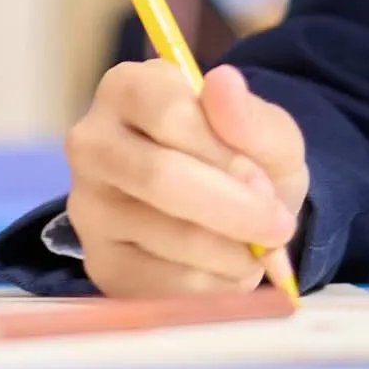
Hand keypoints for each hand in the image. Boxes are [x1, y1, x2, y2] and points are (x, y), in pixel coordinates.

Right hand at [63, 59, 305, 297]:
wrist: (233, 214)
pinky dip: (216, 285)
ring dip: (234, 253)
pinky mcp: (101, 264)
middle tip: (280, 228)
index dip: (225, 154)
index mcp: (127, 89)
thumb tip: (224, 82)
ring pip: (170, 238)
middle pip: (160, 177)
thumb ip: (250, 115)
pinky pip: (166, 285)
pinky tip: (224, 268)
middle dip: (236, 210)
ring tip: (254, 247)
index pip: (168, 114)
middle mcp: (91, 143)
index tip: (263, 181)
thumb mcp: (266, 133)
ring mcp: (88, 208)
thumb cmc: (241, 159)